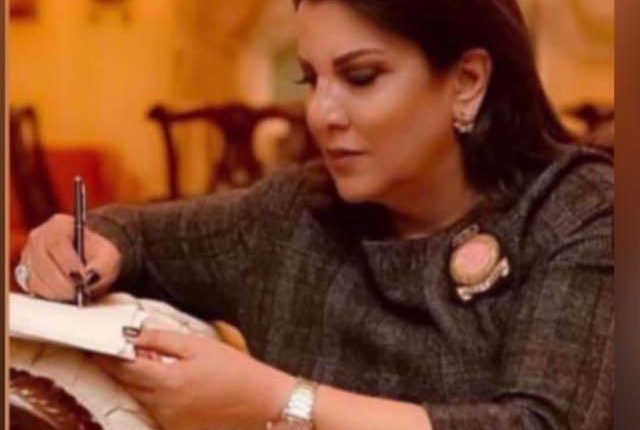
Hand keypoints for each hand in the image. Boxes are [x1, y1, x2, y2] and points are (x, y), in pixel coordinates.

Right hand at [18, 214, 121, 300]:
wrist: (90, 259)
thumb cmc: (97, 255)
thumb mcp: (108, 256)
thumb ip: (103, 264)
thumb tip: (91, 276)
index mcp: (59, 225)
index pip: (57, 243)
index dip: (68, 262)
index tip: (81, 278)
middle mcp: (39, 238)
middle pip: (44, 262)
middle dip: (63, 282)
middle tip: (79, 292)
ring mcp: (29, 255)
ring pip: (36, 278)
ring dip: (57, 290)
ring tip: (75, 293)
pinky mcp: (25, 272)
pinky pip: (34, 288)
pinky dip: (50, 294)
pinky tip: (65, 294)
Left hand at [93, 329, 294, 429]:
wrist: (262, 403)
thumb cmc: (235, 371)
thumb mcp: (200, 346)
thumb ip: (162, 340)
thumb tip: (133, 334)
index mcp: (167, 381)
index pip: (124, 367)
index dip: (107, 356)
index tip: (96, 346)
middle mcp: (162, 406)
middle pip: (128, 385)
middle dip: (119, 369)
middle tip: (117, 352)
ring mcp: (169, 421)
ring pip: (140, 399)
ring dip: (138, 383)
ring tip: (152, 366)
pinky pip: (155, 411)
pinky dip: (154, 397)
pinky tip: (172, 385)